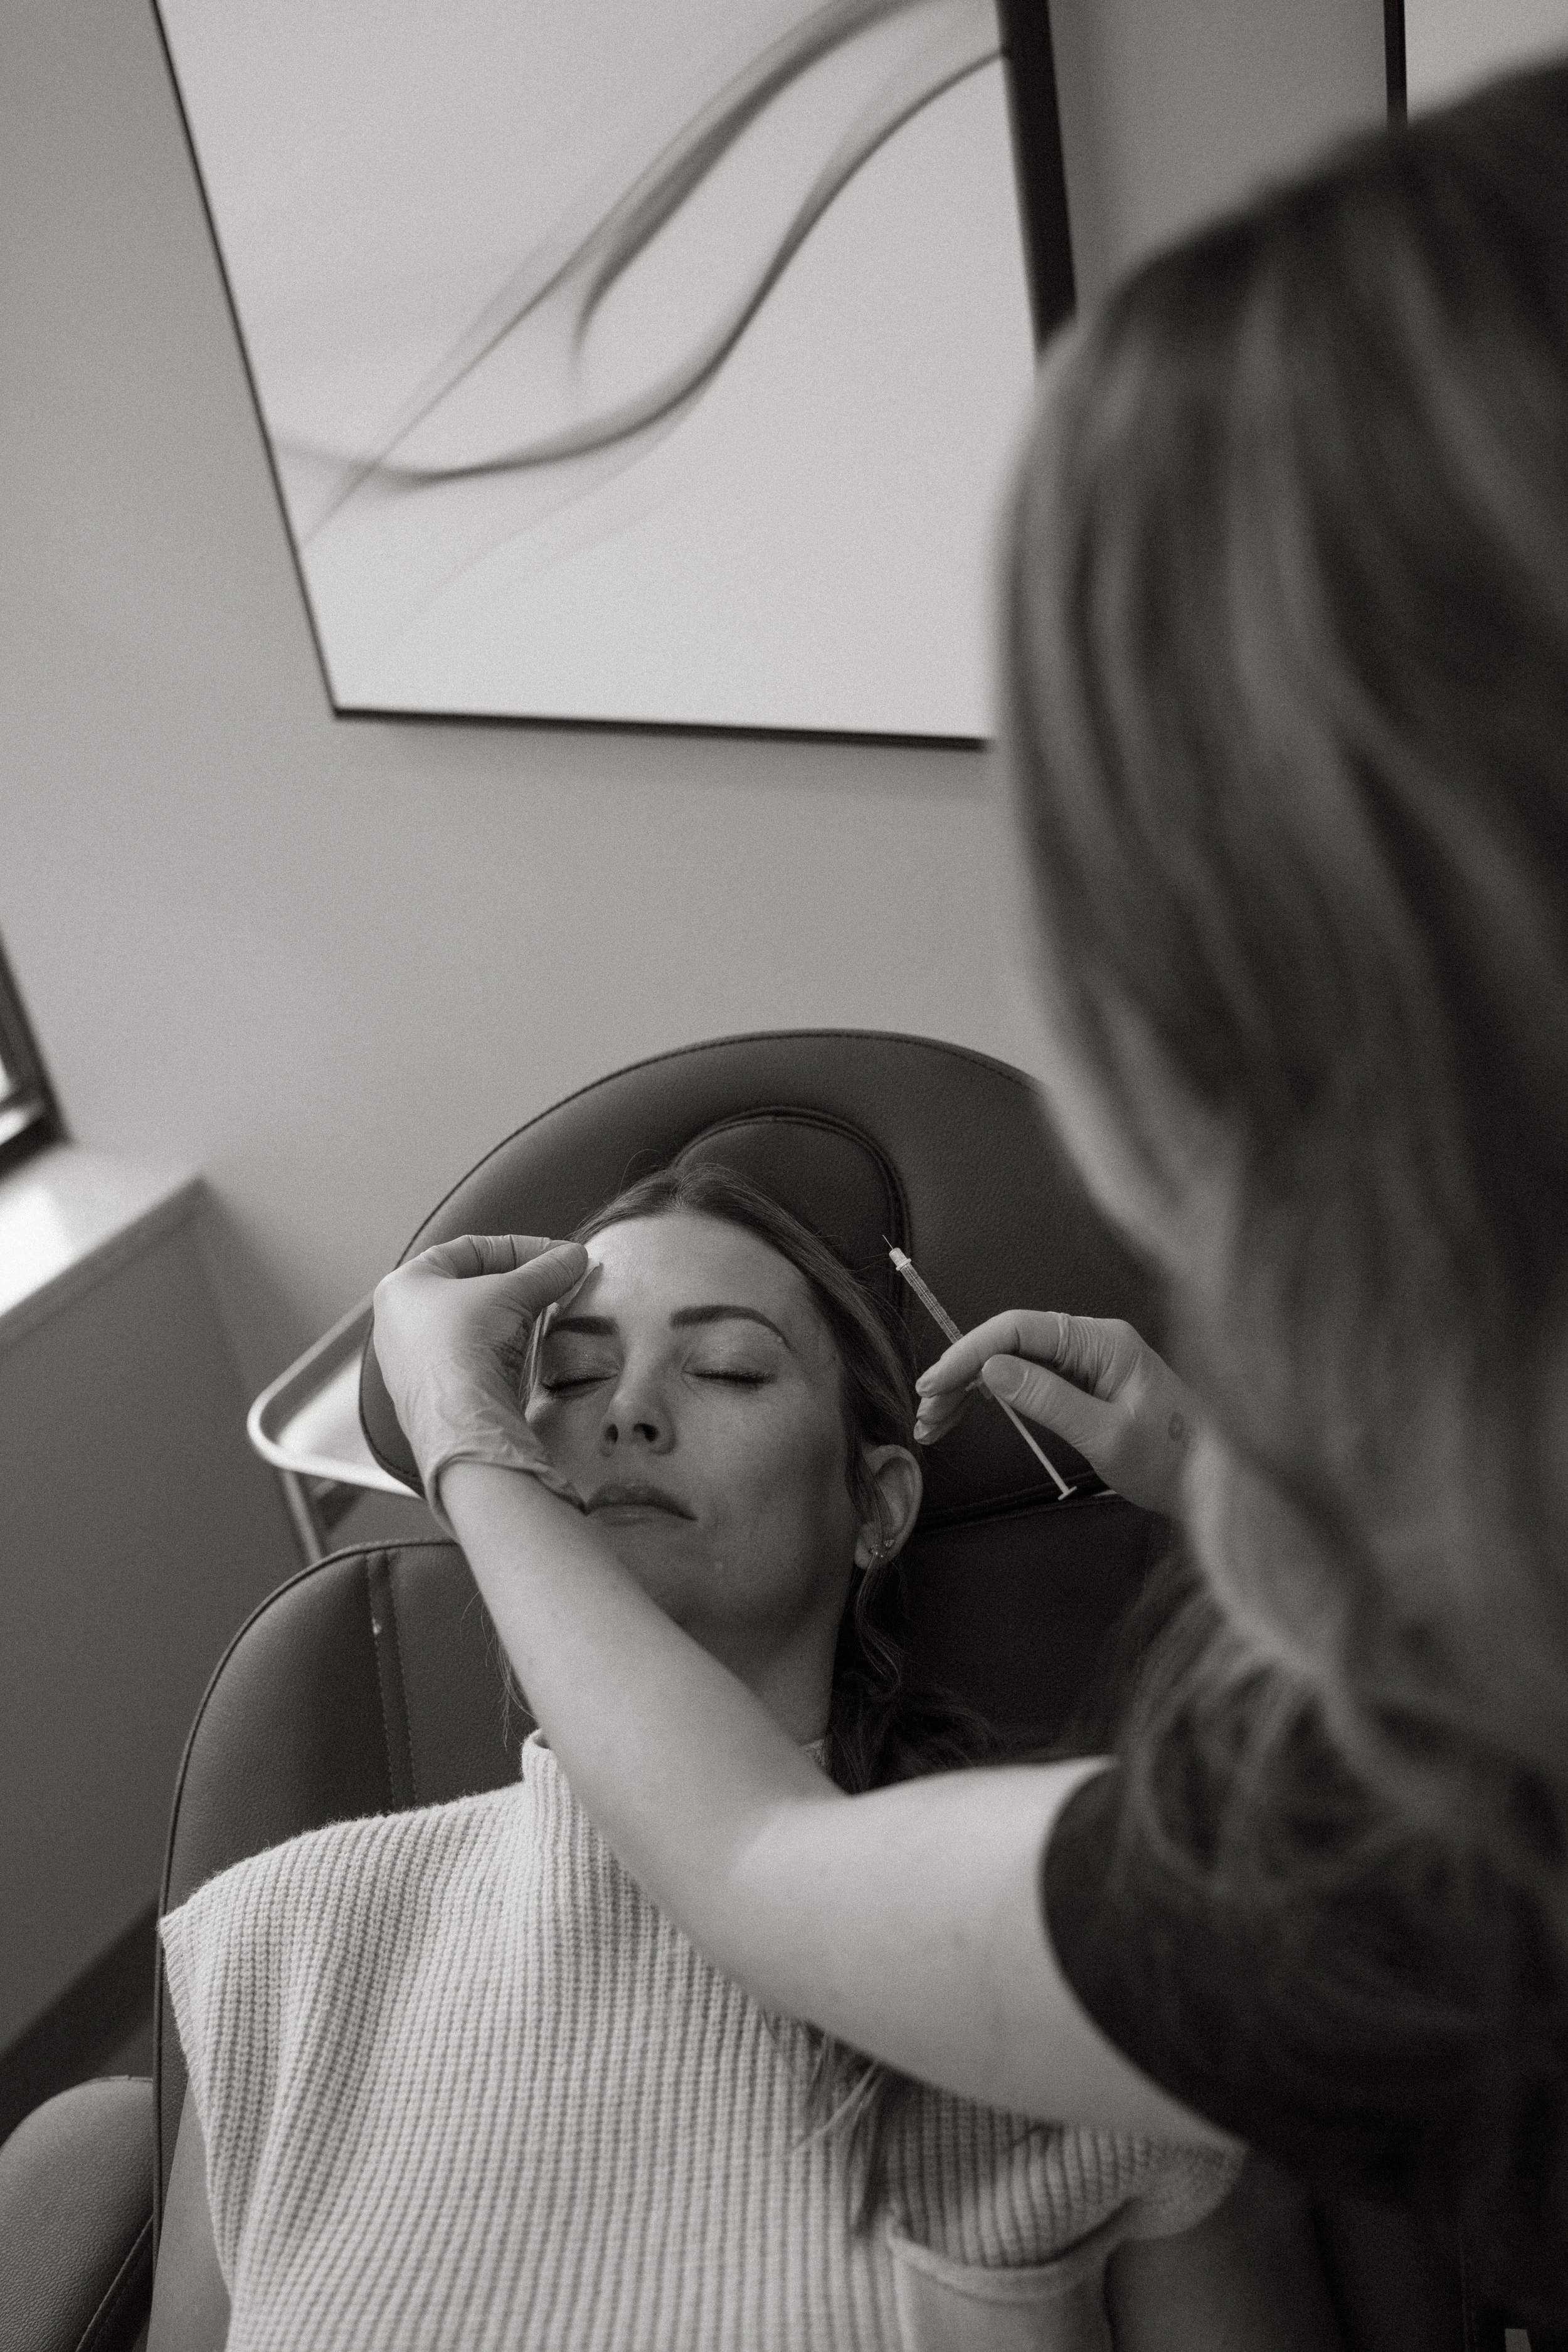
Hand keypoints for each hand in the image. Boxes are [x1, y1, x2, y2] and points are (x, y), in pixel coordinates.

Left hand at [372, 1234, 589, 1514]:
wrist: (457, 1417)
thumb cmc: (465, 1341)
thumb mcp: (513, 1293)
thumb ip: (545, 1271)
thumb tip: (574, 1257)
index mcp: (404, 1283)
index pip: (468, 1249)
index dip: (519, 1248)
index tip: (556, 1256)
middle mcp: (396, 1320)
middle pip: (469, 1287)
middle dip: (516, 1283)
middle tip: (555, 1284)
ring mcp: (408, 1361)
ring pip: (468, 1325)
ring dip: (509, 1317)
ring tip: (545, 1316)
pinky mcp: (428, 1395)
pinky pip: (466, 1359)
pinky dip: (495, 1350)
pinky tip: (522, 1354)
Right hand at [913, 1311, 1199, 1516]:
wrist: (1222, 1483)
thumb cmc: (1174, 1461)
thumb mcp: (1107, 1436)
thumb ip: (1049, 1399)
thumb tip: (992, 1370)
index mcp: (1102, 1341)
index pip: (1018, 1329)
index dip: (968, 1352)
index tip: (933, 1384)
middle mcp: (1094, 1340)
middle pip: (1009, 1341)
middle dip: (961, 1373)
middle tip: (926, 1414)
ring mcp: (1091, 1360)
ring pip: (1013, 1360)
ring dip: (970, 1387)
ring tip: (935, 1422)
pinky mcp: (1089, 1382)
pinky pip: (1030, 1377)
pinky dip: (994, 1396)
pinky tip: (967, 1412)